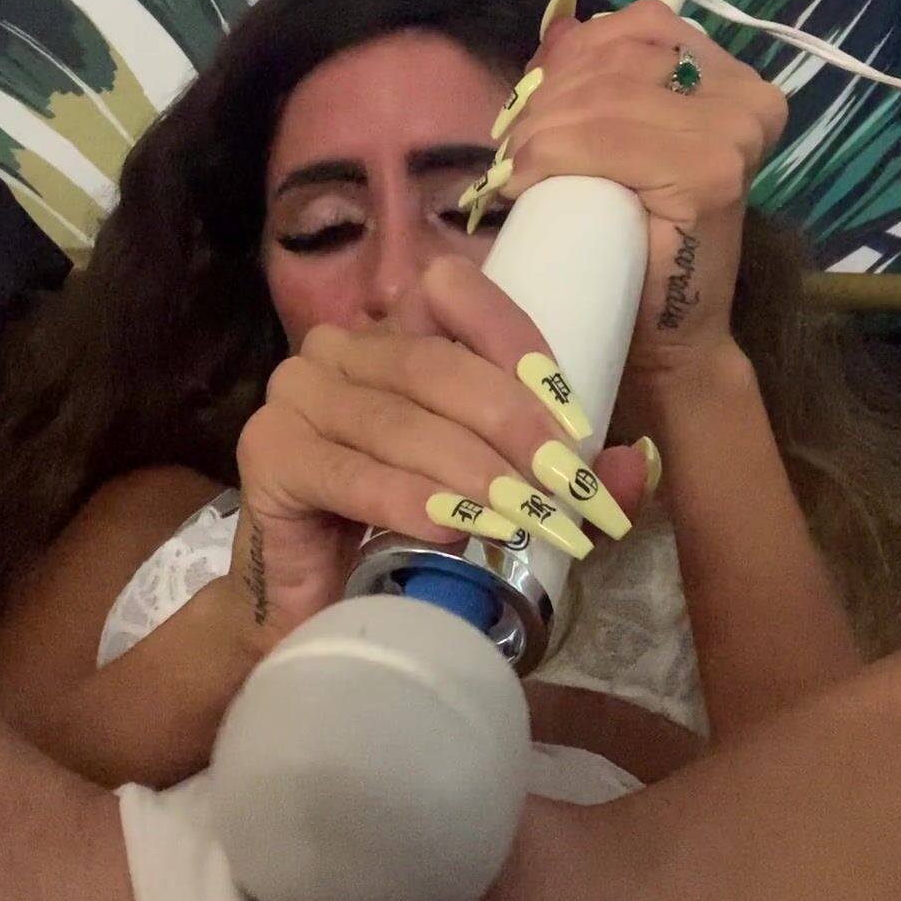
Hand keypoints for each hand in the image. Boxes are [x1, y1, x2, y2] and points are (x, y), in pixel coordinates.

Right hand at [231, 257, 654, 645]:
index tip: (575, 421)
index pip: (453, 292)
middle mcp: (338, 349)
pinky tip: (452, 531)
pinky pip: (351, 473)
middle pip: (436, 366)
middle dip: (515, 429)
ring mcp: (295, 396)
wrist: (316, 608)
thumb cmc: (408, 536)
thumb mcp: (498, 490)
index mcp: (393, 332)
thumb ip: (561, 474)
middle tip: (569, 492)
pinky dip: (408, 501)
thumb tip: (634, 467)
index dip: (518, 343)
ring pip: (400, 422)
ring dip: (473, 473)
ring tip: (527, 520)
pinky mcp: (267, 456)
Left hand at [469, 0, 787, 384]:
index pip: (639, 26)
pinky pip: (603, 141)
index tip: (530, 105)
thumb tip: (556, 35)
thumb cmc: (638, 244)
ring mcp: (734, 134)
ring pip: (602, 98)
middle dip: (545, 98)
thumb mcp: (622, 139)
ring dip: (537, 130)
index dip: (570, 57)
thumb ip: (609, 82)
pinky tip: (523, 180)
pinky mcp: (711, 175)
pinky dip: (548, 155)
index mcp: (733, 78)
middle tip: (510, 147)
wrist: (667, 337)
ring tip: (514, 168)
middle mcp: (748, 97)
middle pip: (615, 60)